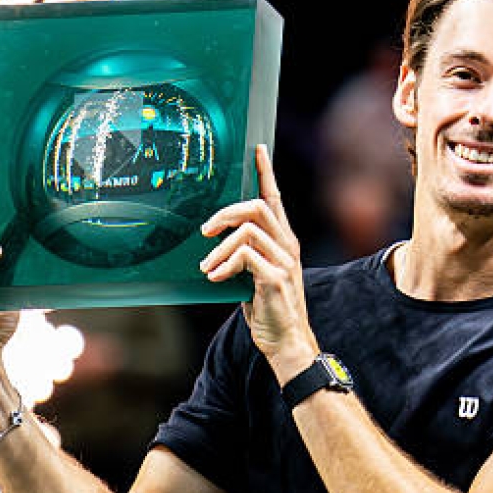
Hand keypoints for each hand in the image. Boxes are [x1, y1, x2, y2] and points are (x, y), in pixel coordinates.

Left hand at [199, 145, 316, 381]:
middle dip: (226, 213)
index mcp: (283, 241)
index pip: (275, 198)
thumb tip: (215, 240)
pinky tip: (216, 278)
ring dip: (219, 247)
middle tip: (205, 232)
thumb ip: (244, 253)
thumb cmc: (268, 309)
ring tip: (207, 266)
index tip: (257, 149)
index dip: (266, 172)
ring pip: (247, 231)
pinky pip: (245, 257)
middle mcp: (287, 246)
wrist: (287, 343)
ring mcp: (284, 262)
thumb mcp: (255, 274)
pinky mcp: (275, 279)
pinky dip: (225, 265)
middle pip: (258, 206)